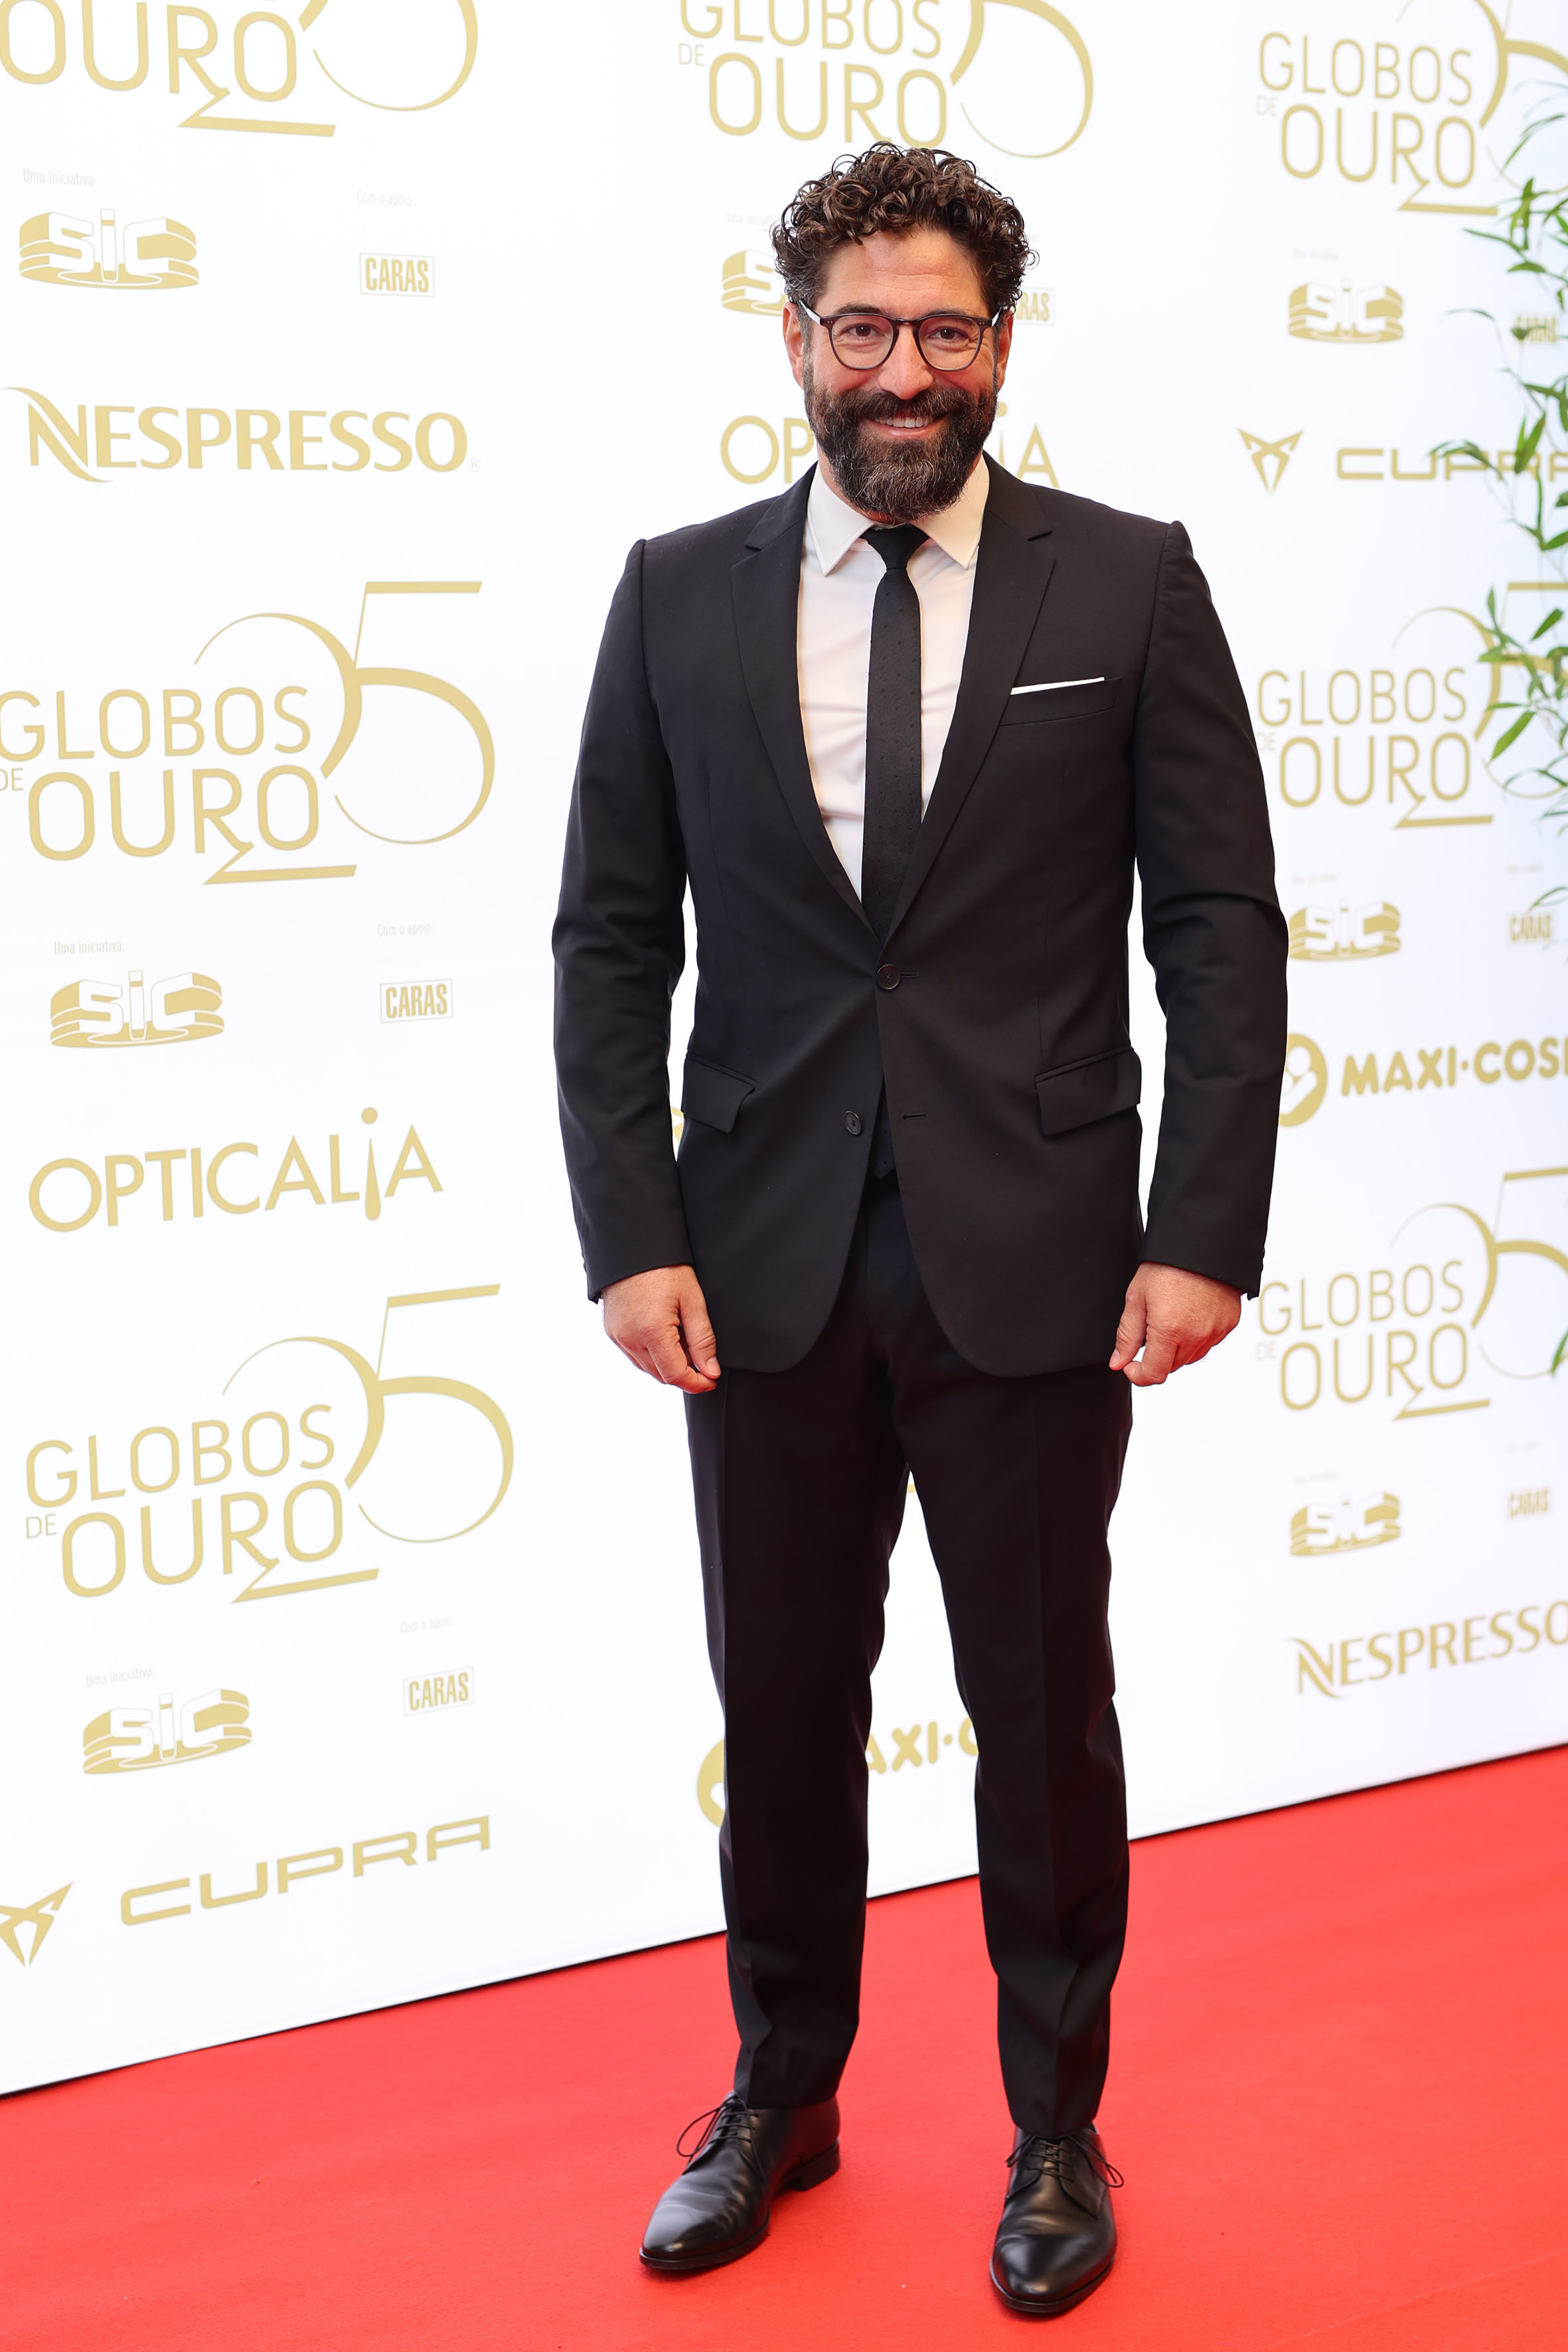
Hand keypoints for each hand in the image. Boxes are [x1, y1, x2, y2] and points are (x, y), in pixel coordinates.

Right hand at [602, 1265, 720, 1393]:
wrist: (633, 1246)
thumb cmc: (665, 1268)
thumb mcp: (693, 1301)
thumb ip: (703, 1340)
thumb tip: (710, 1371)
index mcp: (651, 1331)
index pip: (675, 1375)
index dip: (696, 1383)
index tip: (711, 1380)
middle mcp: (629, 1338)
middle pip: (660, 1375)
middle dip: (684, 1374)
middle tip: (704, 1362)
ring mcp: (618, 1336)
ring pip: (647, 1368)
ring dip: (667, 1366)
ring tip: (685, 1345)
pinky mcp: (612, 1331)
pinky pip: (634, 1355)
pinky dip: (652, 1356)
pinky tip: (666, 1339)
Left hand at [1110, 1262, 1240, 1386]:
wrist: (1202, 1243)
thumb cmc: (1167, 1265)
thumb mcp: (1137, 1298)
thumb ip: (1127, 1335)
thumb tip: (1118, 1362)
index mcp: (1169, 1331)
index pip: (1153, 1374)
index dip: (1137, 1375)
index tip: (1130, 1364)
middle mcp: (1196, 1336)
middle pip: (1171, 1366)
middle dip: (1156, 1356)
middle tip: (1150, 1328)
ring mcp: (1216, 1332)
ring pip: (1191, 1356)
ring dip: (1177, 1347)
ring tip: (1171, 1316)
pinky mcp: (1229, 1324)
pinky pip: (1209, 1342)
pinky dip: (1197, 1336)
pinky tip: (1189, 1313)